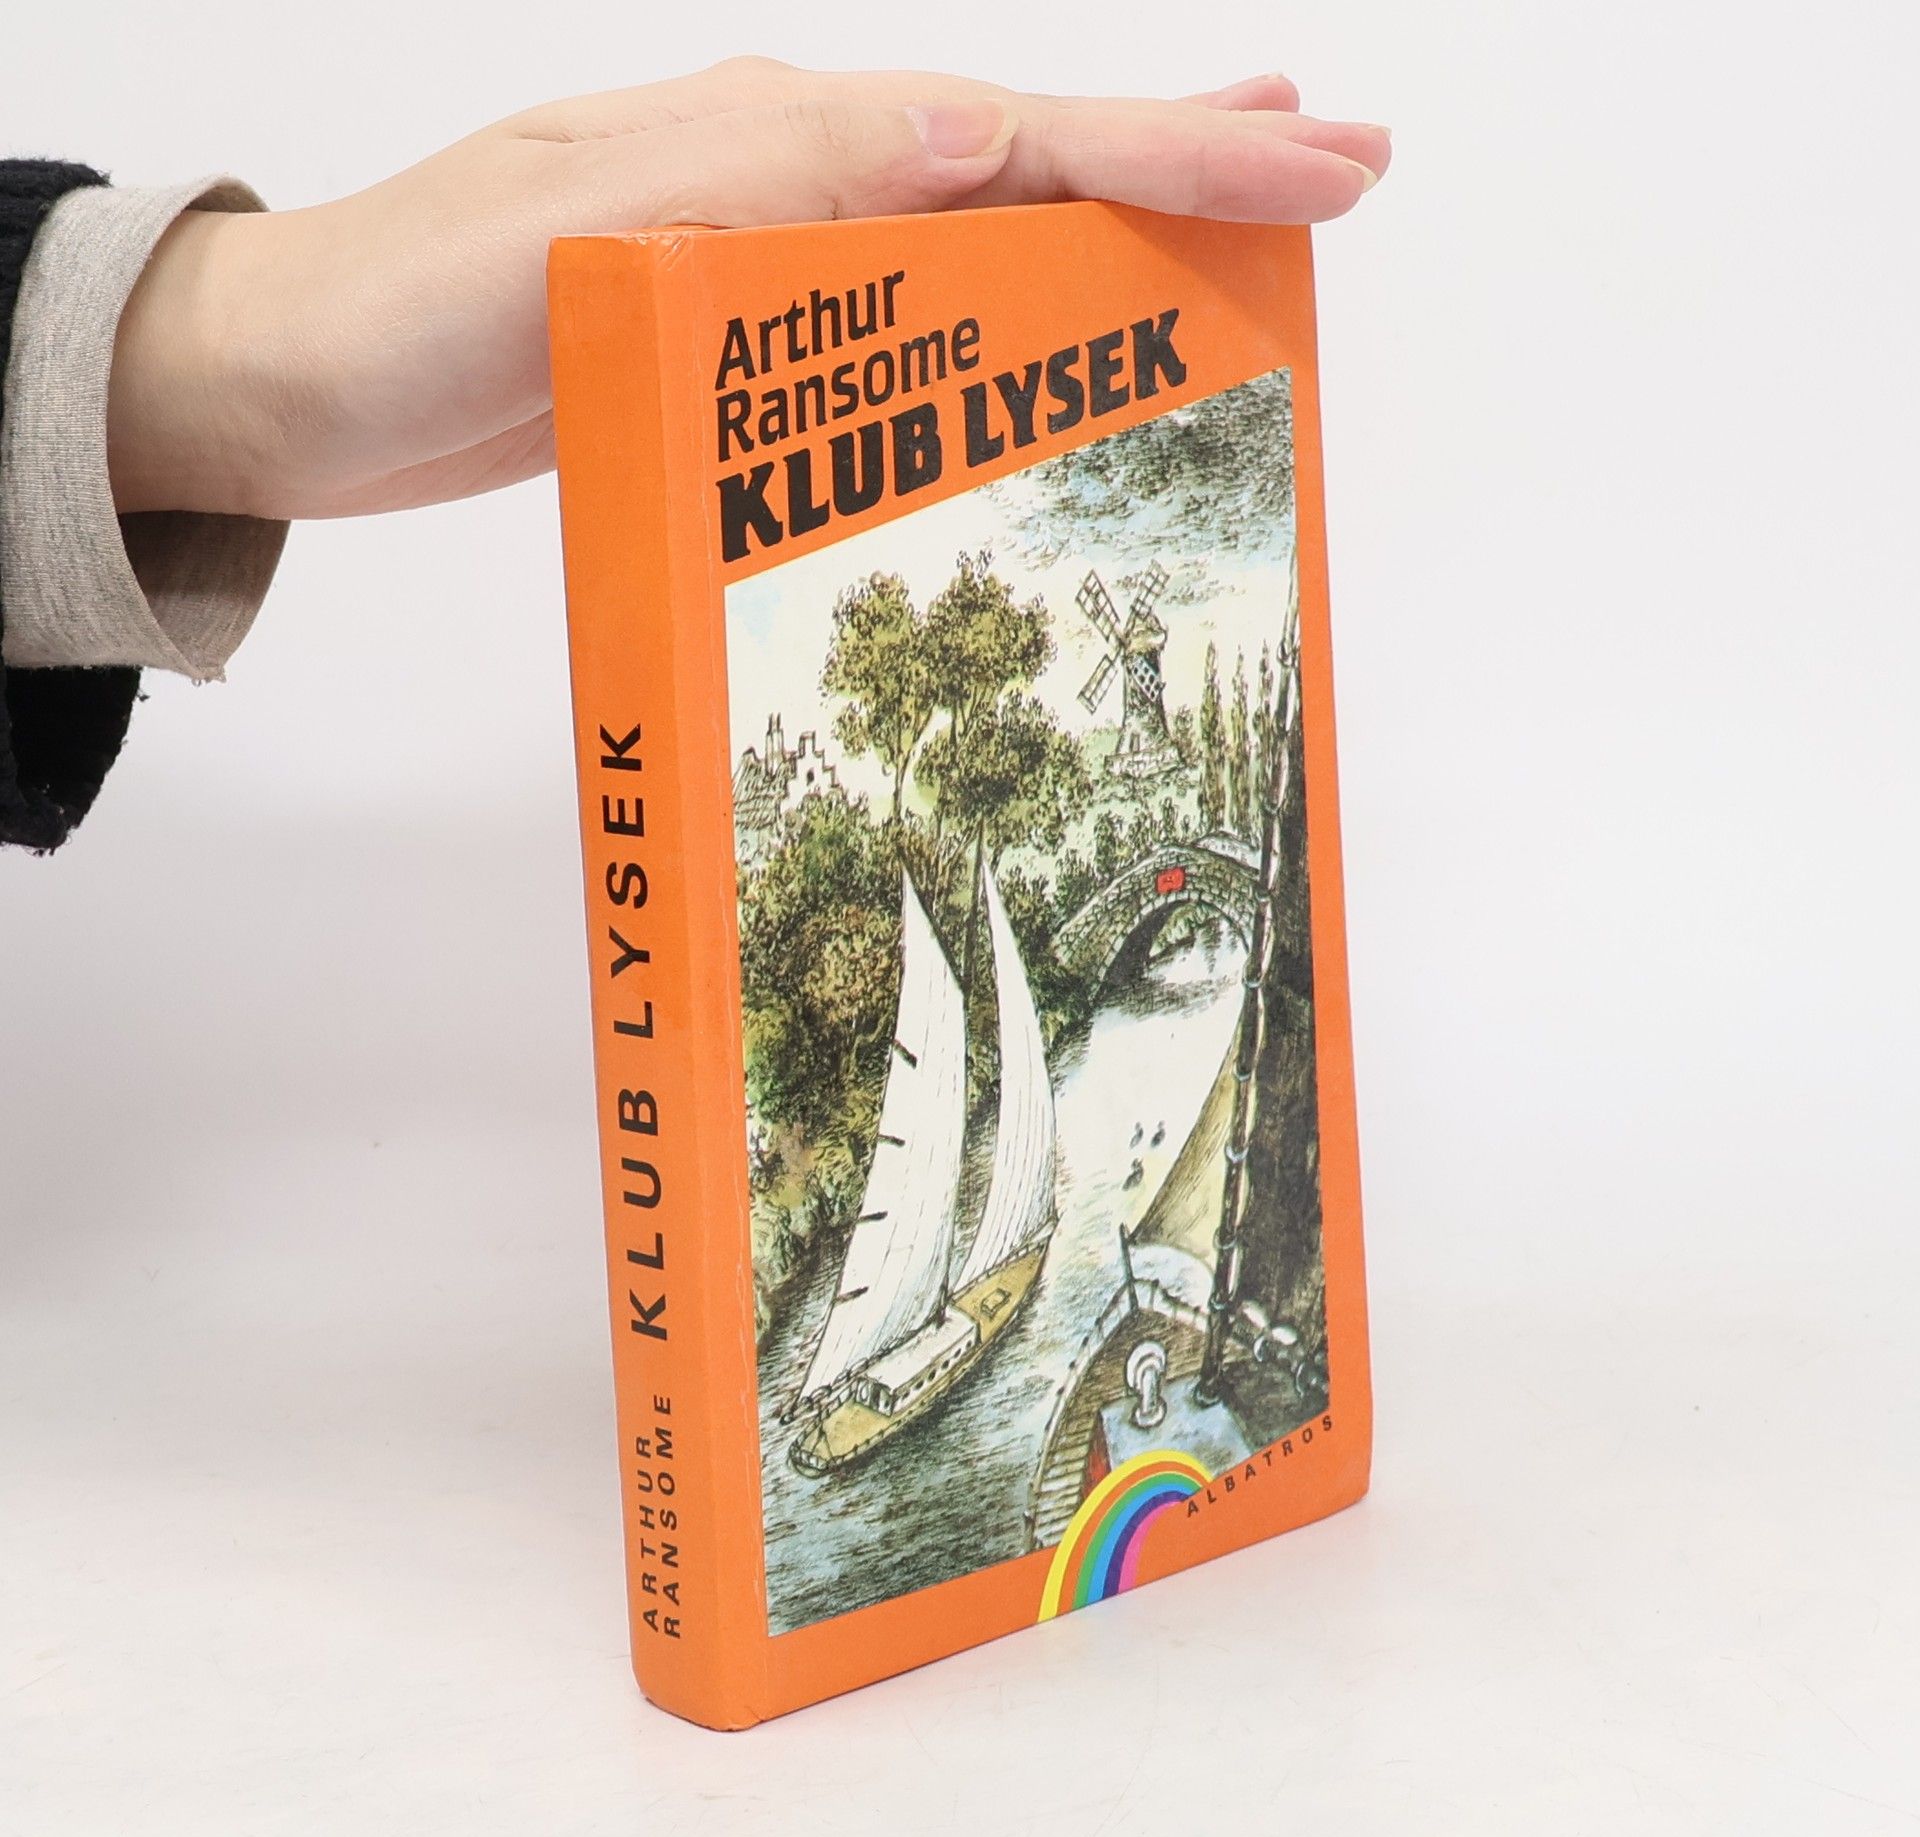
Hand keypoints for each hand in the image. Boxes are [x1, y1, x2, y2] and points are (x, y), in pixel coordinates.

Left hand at [106, 59, 1389, 520]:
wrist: (289, 385)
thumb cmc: (407, 312)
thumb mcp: (578, 235)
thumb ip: (765, 181)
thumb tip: (971, 131)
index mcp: (772, 141)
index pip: (1016, 131)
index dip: (1173, 147)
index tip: (1318, 162)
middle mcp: (787, 176)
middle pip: (1027, 153)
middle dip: (1186, 156)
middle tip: (1336, 163)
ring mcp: (768, 249)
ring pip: (984, 223)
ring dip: (1115, 216)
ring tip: (1235, 213)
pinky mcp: (743, 331)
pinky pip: (915, 304)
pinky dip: (1009, 302)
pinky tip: (1050, 323)